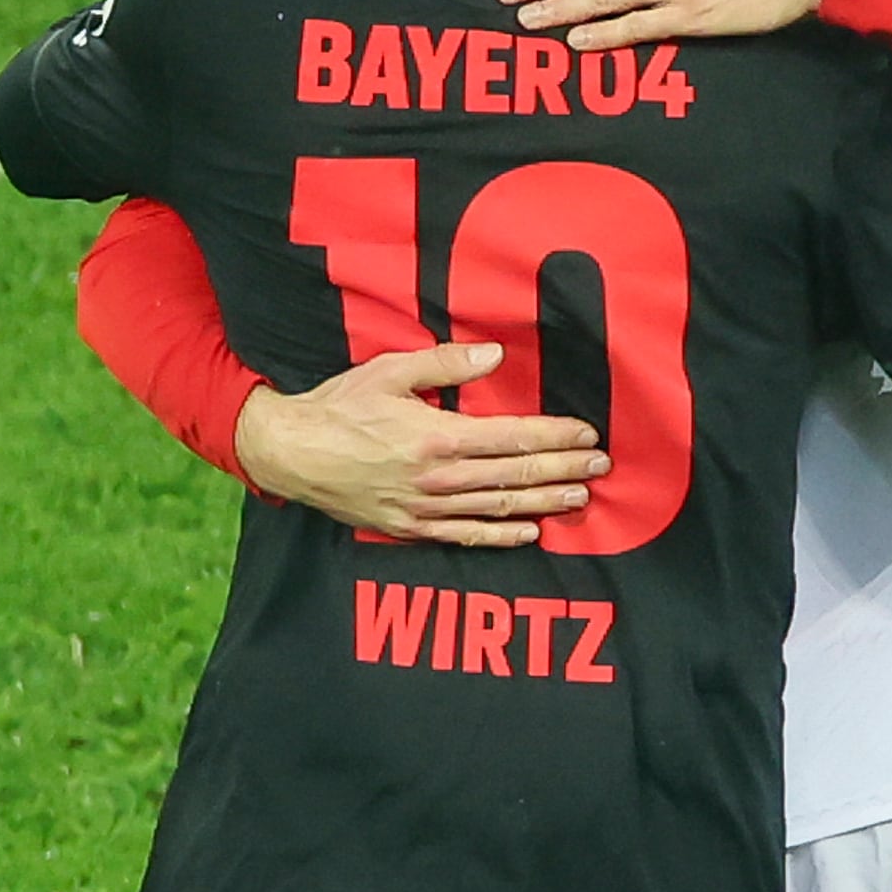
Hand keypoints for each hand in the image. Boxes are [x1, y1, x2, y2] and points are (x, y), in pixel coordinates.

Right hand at [232, 342, 611, 547]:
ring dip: (543, 503)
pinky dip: (500, 536)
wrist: (290, 454)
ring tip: (580, 499)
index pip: (512, 438)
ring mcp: (426, 509)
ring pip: (498, 508)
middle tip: (601, 468)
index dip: (555, 437)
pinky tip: (528, 532)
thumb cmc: (340, 407)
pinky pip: (465, 536)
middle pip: (515, 475)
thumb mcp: (389, 371)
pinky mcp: (411, 529)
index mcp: (437, 436)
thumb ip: (446, 363)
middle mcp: (438, 478)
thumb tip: (495, 355)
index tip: (587, 435)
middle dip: (563, 471)